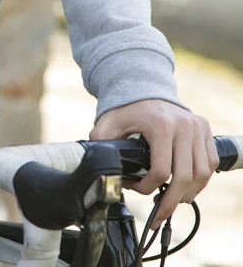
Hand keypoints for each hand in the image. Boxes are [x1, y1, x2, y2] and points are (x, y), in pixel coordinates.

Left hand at [89, 99, 218, 229]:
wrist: (144, 88)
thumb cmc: (125, 109)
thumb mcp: (108, 123)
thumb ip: (99, 142)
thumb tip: (95, 165)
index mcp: (161, 126)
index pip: (160, 171)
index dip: (146, 187)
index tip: (132, 187)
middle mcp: (184, 127)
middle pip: (184, 177)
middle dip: (170, 202)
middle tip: (158, 216)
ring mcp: (198, 129)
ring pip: (201, 174)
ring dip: (187, 194)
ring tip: (171, 202)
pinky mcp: (205, 131)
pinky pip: (210, 163)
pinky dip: (200, 181)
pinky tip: (185, 189)